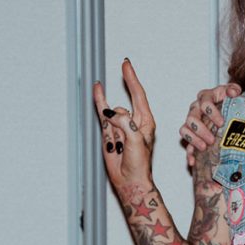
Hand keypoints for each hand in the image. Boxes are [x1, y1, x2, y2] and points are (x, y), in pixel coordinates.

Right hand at [94, 59, 155, 197]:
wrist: (129, 179)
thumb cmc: (139, 164)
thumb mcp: (136, 142)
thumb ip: (125, 124)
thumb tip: (111, 113)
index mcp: (147, 122)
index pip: (139, 95)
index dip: (133, 80)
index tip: (127, 66)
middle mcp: (135, 121)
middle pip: (129, 97)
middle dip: (127, 81)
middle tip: (125, 64)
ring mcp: (121, 125)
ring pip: (113, 110)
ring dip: (112, 121)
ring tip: (117, 143)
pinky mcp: (110, 131)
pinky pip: (103, 113)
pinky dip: (100, 101)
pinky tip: (97, 90)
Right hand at [181, 83, 240, 166]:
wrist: (228, 109)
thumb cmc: (229, 101)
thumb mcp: (233, 93)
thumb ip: (233, 89)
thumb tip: (234, 92)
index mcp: (206, 97)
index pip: (205, 102)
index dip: (211, 112)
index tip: (221, 122)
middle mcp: (196, 108)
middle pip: (192, 118)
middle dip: (201, 130)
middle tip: (212, 139)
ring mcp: (192, 122)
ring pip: (185, 130)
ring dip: (193, 140)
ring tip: (204, 148)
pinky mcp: (192, 135)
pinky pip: (186, 143)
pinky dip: (189, 153)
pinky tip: (193, 161)